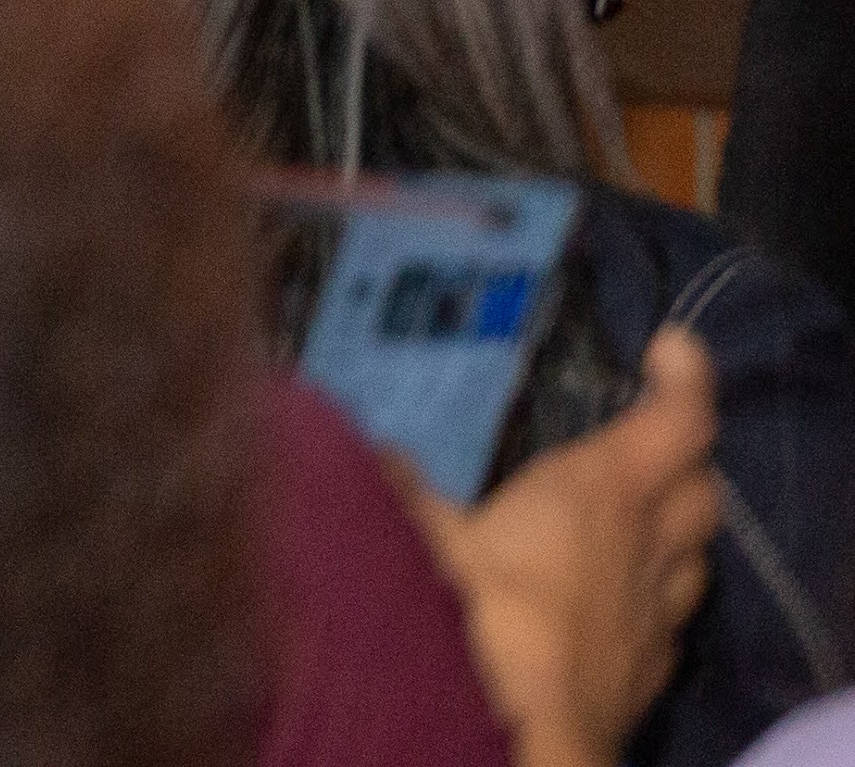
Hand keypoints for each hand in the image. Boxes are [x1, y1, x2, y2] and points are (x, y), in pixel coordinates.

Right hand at [411, 326, 722, 766]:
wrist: (521, 735)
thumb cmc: (476, 616)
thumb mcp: (418, 537)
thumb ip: (398, 489)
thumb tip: (371, 453)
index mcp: (598, 492)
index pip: (678, 421)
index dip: (686, 379)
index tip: (671, 346)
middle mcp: (645, 546)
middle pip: (703, 489)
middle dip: (683, 460)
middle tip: (643, 444)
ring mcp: (656, 615)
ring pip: (697, 557)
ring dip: (675, 532)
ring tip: (633, 523)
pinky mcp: (650, 672)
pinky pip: (669, 620)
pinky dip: (651, 599)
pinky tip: (612, 605)